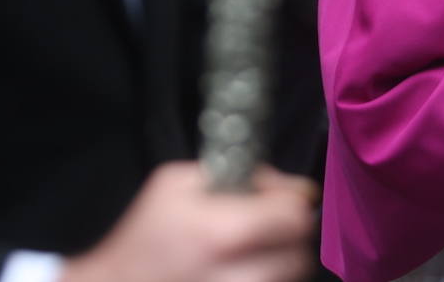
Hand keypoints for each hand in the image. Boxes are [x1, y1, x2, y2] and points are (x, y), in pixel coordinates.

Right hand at [61, 162, 316, 281]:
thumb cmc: (144, 236)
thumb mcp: (176, 183)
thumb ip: (236, 172)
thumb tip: (285, 184)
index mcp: (222, 234)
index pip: (293, 218)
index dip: (292, 203)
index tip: (281, 203)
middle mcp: (234, 276)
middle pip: (299, 256)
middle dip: (289, 239)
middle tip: (271, 231)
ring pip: (288, 281)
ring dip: (280, 267)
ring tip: (256, 256)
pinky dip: (267, 281)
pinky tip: (246, 273)